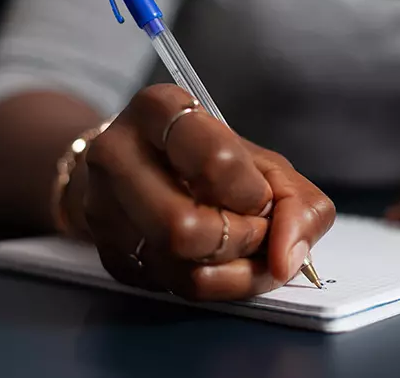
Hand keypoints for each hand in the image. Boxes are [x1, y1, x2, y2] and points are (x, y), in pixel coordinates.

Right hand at [61, 84, 334, 299]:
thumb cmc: (213, 160)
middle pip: (184, 228)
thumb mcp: (264, 162)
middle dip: (241, 239)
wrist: (151, 169)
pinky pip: (175, 289)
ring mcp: (103, 208)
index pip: (214, 161)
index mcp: (158, 110)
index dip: (251, 193)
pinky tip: (221, 260)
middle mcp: (116, 155)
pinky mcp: (109, 253)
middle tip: (255, 226)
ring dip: (235, 269)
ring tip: (243, 244)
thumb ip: (296, 202)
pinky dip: (218, 284)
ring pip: (179, 269)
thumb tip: (286, 260)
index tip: (260, 196)